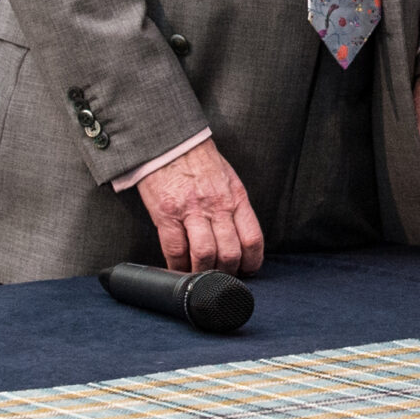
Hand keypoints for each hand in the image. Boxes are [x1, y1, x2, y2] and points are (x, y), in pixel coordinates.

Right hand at [133, 140, 264, 275]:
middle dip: (227, 272)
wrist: (169, 140)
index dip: (252, 262)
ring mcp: (191, 210)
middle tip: (220, 277)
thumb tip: (239, 236)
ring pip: (204, 255)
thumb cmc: (198, 159)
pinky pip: (175, 249)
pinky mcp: (167, 214)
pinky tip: (178, 269)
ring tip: (199, 275)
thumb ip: (235, 205)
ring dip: (202, 272)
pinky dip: (177, 266)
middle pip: (230, 253)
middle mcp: (217, 205)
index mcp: (236, 197)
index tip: (245, 270)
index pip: (252, 239)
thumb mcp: (228, 178)